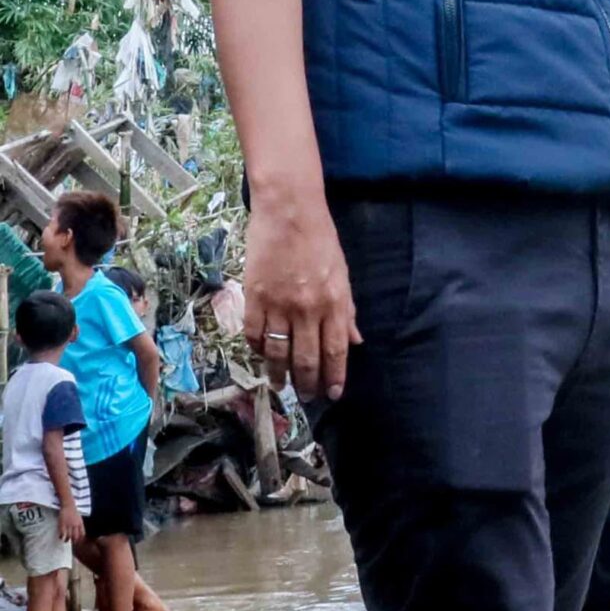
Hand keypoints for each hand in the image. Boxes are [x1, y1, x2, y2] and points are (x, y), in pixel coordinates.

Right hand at [56, 504, 81, 545]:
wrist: (69, 505)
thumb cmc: (74, 512)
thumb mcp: (79, 518)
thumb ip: (79, 525)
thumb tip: (79, 532)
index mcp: (80, 524)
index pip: (82, 534)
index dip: (81, 539)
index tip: (78, 542)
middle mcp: (75, 525)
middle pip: (76, 536)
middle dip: (74, 541)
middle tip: (72, 543)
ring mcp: (69, 525)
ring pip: (69, 536)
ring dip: (67, 540)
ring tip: (65, 541)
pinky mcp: (62, 524)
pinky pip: (62, 533)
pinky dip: (61, 536)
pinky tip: (60, 537)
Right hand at [239, 195, 361, 402]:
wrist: (289, 213)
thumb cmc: (321, 240)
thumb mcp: (343, 274)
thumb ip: (347, 310)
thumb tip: (355, 341)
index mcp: (334, 302)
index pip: (336, 350)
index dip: (334, 376)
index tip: (332, 394)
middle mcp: (308, 308)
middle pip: (307, 357)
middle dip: (307, 383)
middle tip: (306, 397)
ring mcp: (279, 305)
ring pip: (277, 352)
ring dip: (279, 374)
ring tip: (280, 385)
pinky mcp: (254, 298)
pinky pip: (254, 334)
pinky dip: (257, 349)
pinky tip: (262, 356)